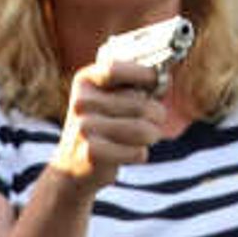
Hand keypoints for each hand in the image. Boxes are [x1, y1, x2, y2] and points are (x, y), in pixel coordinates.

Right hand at [49, 56, 166, 186]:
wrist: (71, 166)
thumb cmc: (101, 127)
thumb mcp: (109, 99)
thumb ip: (133, 86)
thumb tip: (166, 78)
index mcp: (85, 81)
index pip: (116, 70)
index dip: (144, 74)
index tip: (158, 81)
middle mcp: (82, 102)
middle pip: (141, 104)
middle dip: (157, 115)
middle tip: (153, 122)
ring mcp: (84, 127)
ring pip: (143, 129)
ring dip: (152, 135)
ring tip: (144, 138)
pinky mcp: (91, 152)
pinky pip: (138, 152)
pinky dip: (140, 155)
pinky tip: (127, 154)